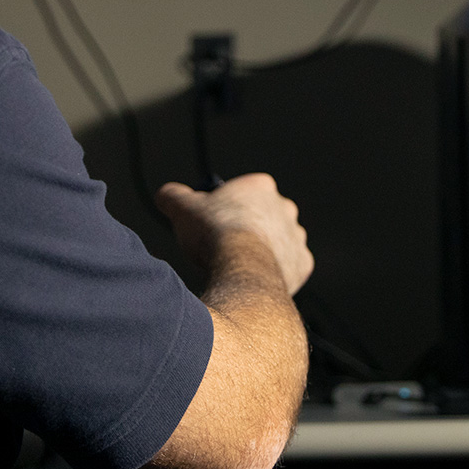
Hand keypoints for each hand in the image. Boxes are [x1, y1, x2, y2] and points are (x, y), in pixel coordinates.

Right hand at [155, 173, 313, 295]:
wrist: (240, 270)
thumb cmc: (213, 234)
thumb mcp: (183, 208)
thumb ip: (174, 196)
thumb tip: (165, 194)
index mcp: (261, 187)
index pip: (243, 192)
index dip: (224, 207)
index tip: (210, 223)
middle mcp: (286, 208)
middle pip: (263, 217)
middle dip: (246, 229)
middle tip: (223, 247)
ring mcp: (297, 237)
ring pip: (278, 243)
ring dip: (262, 251)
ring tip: (237, 268)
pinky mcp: (303, 264)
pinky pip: (289, 268)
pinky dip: (274, 274)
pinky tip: (254, 281)